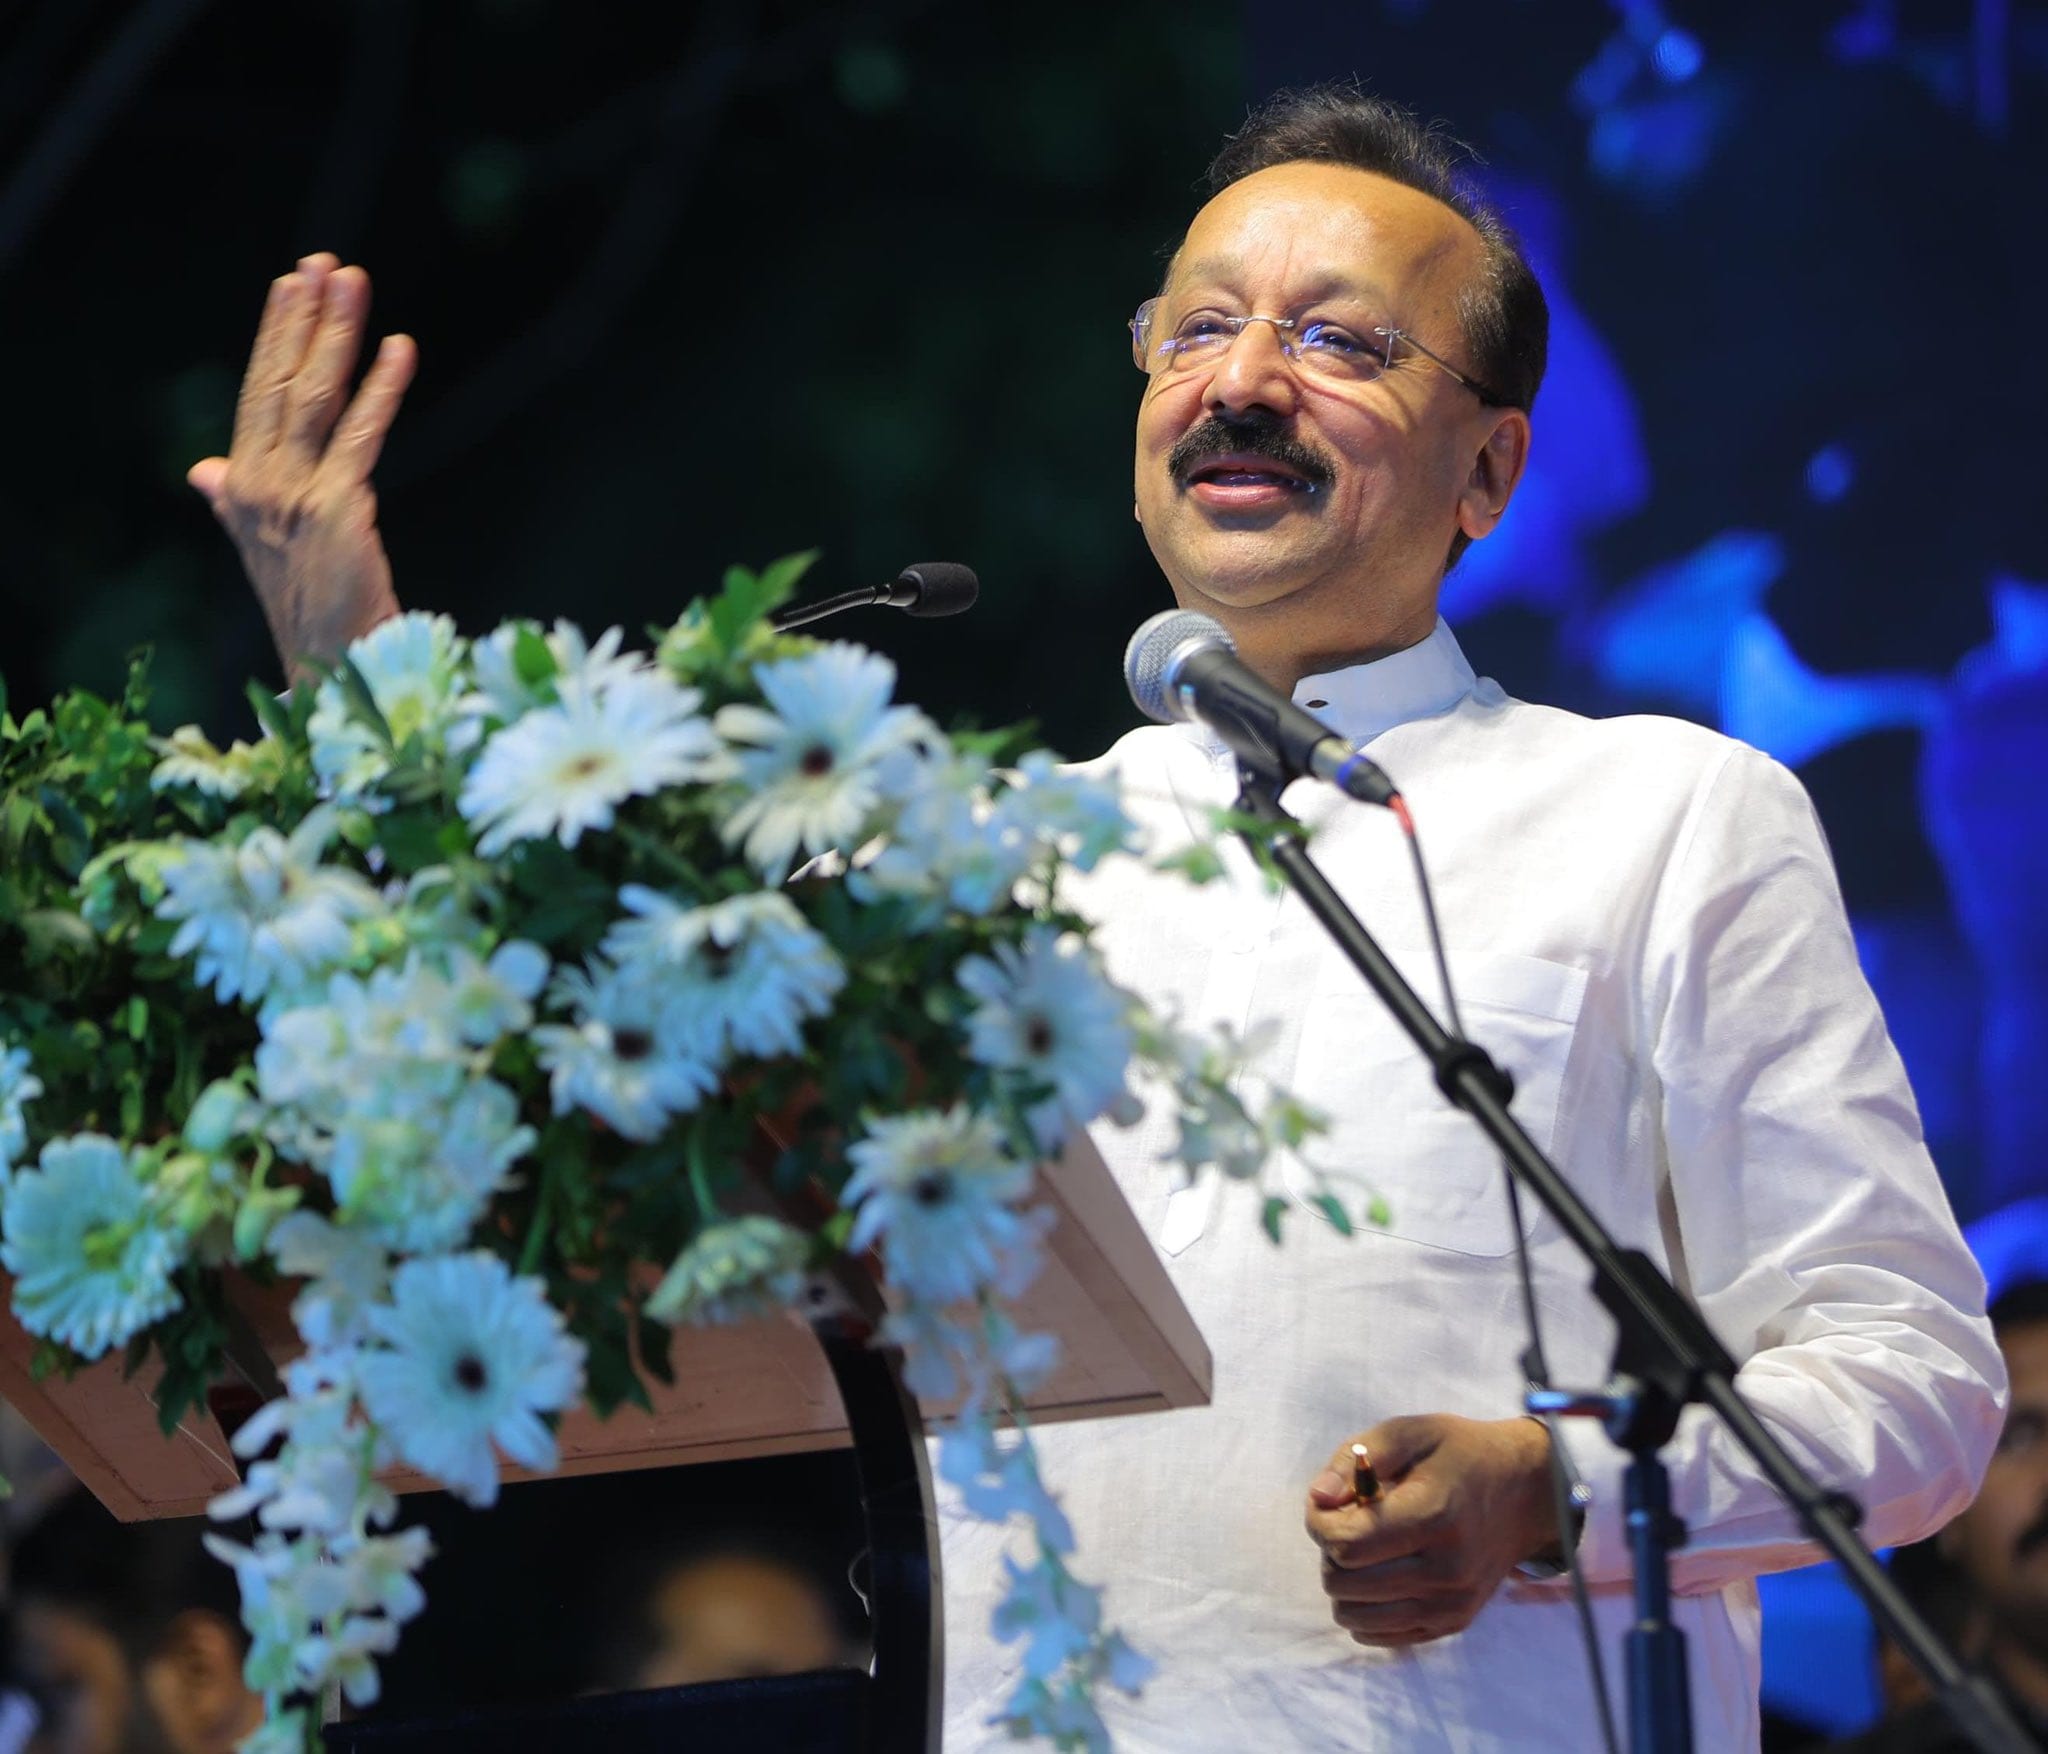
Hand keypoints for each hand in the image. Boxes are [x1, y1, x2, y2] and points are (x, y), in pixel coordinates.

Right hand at [188, 254, 414, 684]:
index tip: (290, 285)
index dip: (274, 336)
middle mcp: (256, 488)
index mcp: (239, 490)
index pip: (257, 395)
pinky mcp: (337, 512)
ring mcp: (292, 499)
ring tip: (354, 282)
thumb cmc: (313, 610)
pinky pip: (362, 437)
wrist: (332, 669)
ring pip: (314, 398)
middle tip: (325, 264)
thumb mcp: (267, 547)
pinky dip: (382, 388)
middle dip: (304, 319)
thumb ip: (235, 500)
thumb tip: (204, 469)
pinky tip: (400, 348)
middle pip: (281, 385)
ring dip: (337, 334)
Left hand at [1305, 1413, 1557, 1647]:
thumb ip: (1355, 1459)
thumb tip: (1318, 1499)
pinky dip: (1366, 1607)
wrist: (1522, 1492)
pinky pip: (1379, 1635)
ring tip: (1368, 1548)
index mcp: (1433, 1516)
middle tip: (1351, 1521)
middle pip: (1344, 1584)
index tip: (1327, 1502)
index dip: (1318, 1522)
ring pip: (1354, 1617)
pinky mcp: (1452, 1623)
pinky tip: (1382, 1573)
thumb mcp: (1409, 1433)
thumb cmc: (1457, 1455)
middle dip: (1330, 1550)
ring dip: (1345, 1582)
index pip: (1346, 1544)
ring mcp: (1451, 1604)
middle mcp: (1446, 1570)